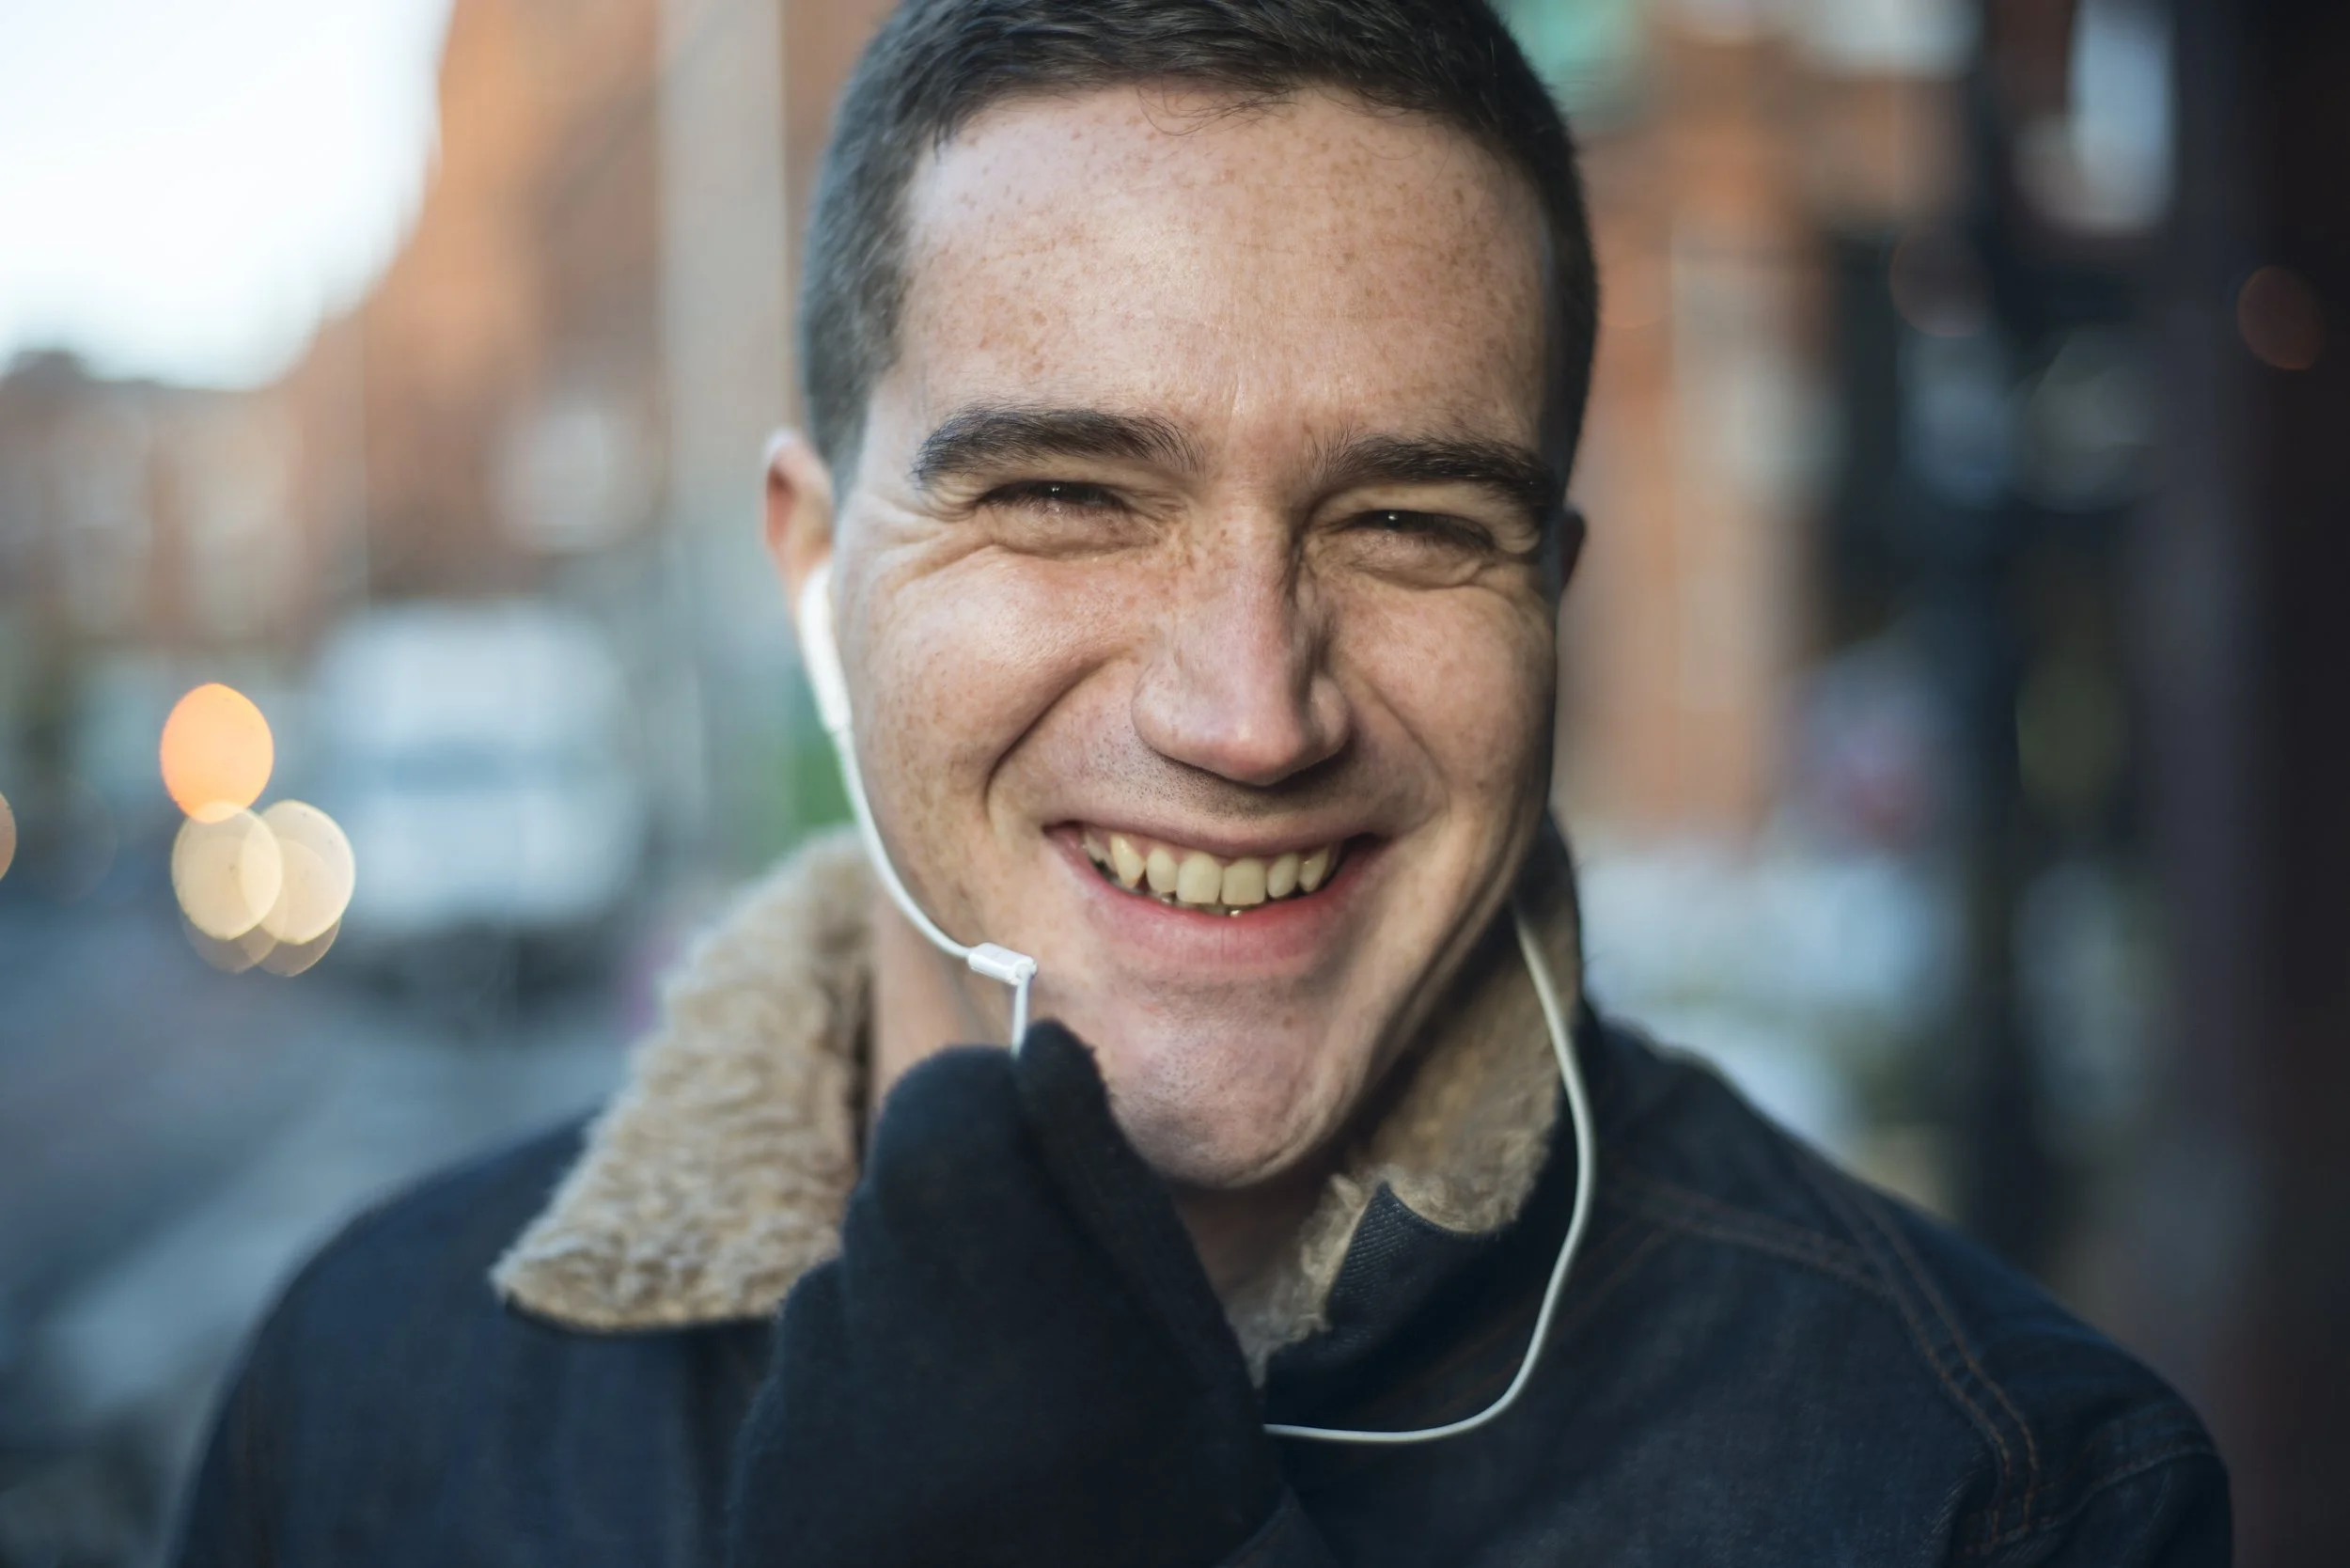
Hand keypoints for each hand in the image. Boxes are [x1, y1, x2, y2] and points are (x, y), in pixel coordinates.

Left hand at [725, 1022, 1315, 1567]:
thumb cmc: (1174, 1488)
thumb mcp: (1179, 1334)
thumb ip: (1097, 1182)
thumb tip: (1034, 1039)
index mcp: (1023, 1350)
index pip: (933, 1130)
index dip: (975, 1102)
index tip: (1023, 1129)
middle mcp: (896, 1406)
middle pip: (882, 1201)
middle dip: (950, 1211)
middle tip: (1028, 1306)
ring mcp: (812, 1466)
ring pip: (834, 1288)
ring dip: (899, 1308)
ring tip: (987, 1407)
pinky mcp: (762, 1504)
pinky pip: (795, 1378)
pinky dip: (854, 1391)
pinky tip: (933, 1461)